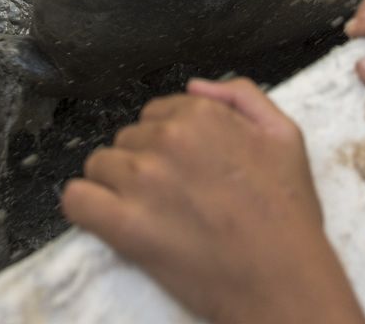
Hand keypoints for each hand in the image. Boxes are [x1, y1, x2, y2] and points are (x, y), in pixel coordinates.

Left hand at [60, 78, 364, 323]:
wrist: (284, 279)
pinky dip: (86, 207)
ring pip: (100, 166)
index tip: (185, 171)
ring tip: (149, 214)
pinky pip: (76, 199)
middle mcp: (167, 139)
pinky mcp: (123, 224)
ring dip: (117, 186)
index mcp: (202, 115)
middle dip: (144, 163)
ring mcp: (141, 181)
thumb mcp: (285, 136)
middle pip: (128, 140)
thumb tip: (194, 86)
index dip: (168, 143)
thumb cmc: (287, 213)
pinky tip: (108, 220)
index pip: (156, 115)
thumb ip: (242, 96)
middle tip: (174, 197)